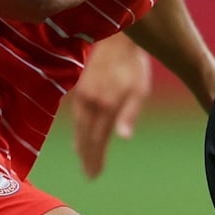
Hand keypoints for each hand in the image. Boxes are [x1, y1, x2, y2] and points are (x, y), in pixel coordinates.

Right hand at [71, 36, 152, 178]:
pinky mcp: (79, 90)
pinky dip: (77, 130)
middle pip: (86, 138)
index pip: (98, 140)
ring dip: (81, 146)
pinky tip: (79, 137)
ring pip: (79, 128)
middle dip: (87, 158)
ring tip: (83, 160)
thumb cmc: (132, 65)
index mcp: (106, 107)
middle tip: (89, 175)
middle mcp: (91, 104)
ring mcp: (82, 96)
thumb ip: (130, 114)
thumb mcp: (139, 89)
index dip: (95, 159)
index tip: (94, 175)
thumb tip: (124, 137)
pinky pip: (76, 116)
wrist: (116, 38)